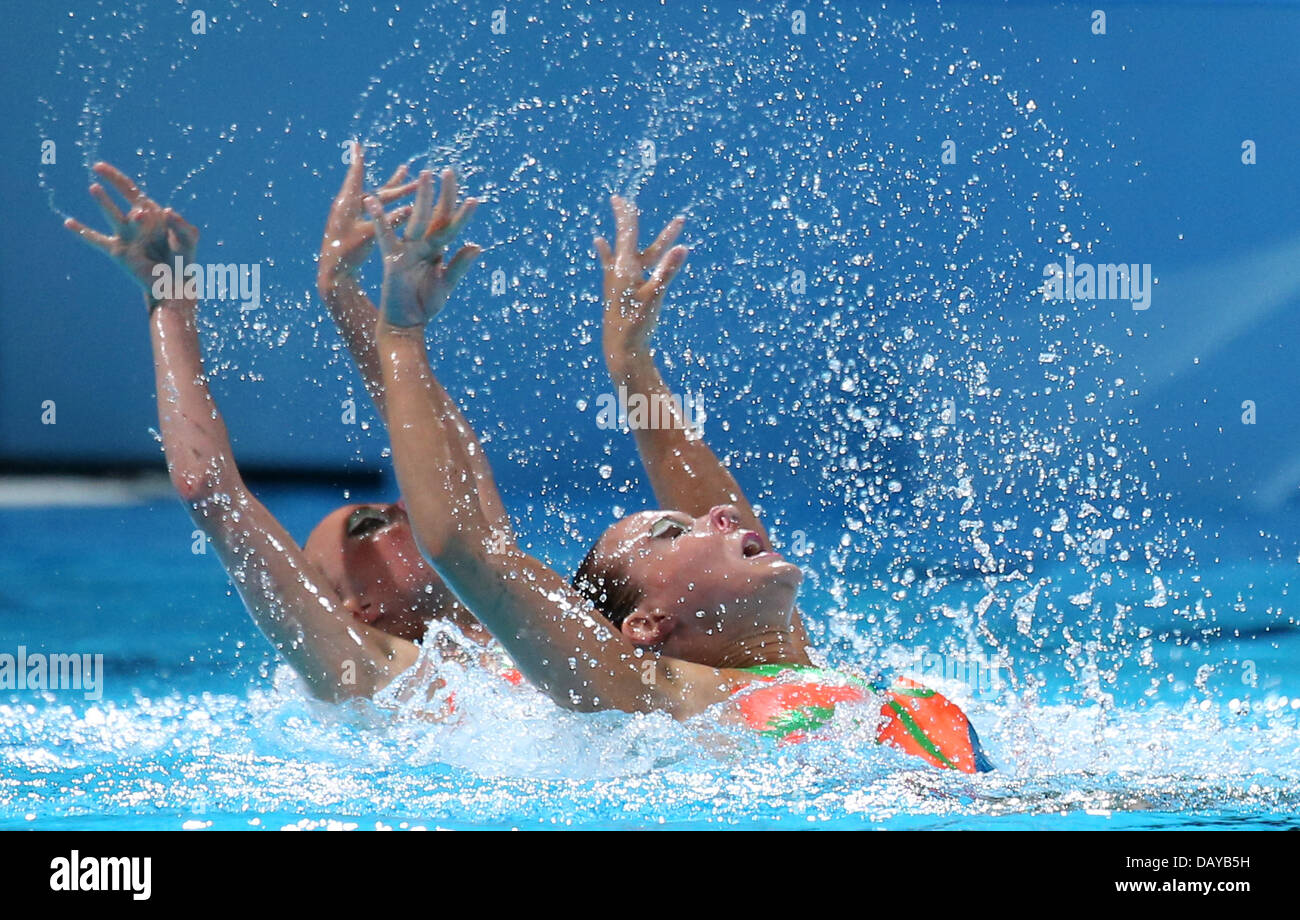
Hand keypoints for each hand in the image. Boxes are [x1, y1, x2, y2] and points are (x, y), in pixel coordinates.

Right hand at [63, 162, 198, 306]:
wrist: (176, 283)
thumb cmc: (182, 259)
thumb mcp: (188, 240)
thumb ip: (181, 226)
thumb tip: (167, 211)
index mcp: (153, 214)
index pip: (136, 192)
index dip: (122, 180)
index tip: (105, 167)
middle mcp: (137, 222)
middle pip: (125, 196)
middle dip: (114, 181)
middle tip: (98, 166)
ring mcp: (126, 236)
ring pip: (114, 216)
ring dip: (105, 203)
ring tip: (95, 188)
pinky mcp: (120, 251)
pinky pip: (97, 240)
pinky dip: (82, 232)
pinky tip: (67, 223)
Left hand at [318, 142, 418, 292]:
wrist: (333, 272)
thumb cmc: (347, 252)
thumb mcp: (370, 235)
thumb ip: (390, 221)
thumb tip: (412, 208)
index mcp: (348, 203)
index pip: (356, 175)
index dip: (359, 159)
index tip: (358, 143)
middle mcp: (351, 206)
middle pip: (376, 190)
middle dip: (394, 182)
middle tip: (407, 169)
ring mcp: (354, 217)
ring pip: (378, 201)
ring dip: (394, 193)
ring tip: (408, 181)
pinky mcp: (357, 227)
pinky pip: (377, 212)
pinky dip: (390, 208)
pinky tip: (403, 209)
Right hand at [366, 168, 480, 328]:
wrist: (406, 321)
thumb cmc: (426, 304)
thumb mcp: (446, 284)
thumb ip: (459, 265)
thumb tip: (477, 245)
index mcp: (437, 250)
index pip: (451, 226)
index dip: (462, 213)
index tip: (474, 197)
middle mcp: (423, 245)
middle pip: (434, 214)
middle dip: (441, 194)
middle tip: (448, 170)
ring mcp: (407, 248)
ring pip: (416, 218)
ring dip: (421, 198)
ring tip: (424, 175)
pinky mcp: (391, 257)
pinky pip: (385, 235)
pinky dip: (381, 219)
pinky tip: (372, 200)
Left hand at [594, 196, 686, 359]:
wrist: (621, 349)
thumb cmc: (637, 324)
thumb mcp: (655, 297)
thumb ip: (668, 271)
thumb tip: (683, 247)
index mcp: (625, 269)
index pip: (626, 235)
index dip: (625, 216)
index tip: (620, 198)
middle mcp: (619, 272)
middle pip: (625, 239)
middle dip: (627, 219)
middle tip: (622, 200)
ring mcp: (620, 281)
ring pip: (633, 253)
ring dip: (639, 237)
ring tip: (646, 220)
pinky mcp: (623, 291)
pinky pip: (621, 266)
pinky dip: (612, 253)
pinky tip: (601, 244)